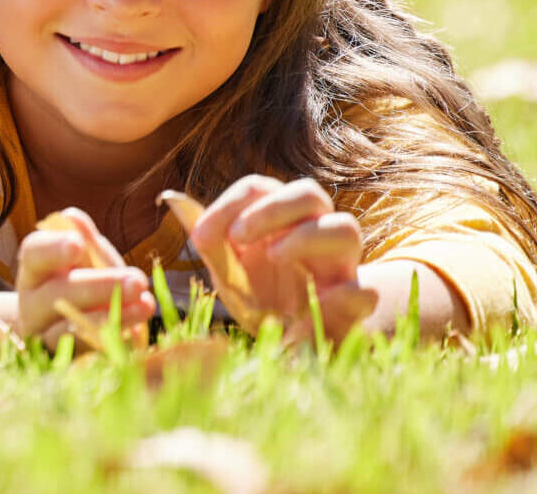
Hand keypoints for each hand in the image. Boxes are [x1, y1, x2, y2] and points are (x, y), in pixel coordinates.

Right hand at [14, 209, 153, 346]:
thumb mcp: (87, 264)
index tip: (77, 244)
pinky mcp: (63, 368)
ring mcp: (45, 340)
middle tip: (138, 280)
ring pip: (68, 331)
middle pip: (58, 293)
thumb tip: (72, 215)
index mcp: (35, 272)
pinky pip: (85, 359)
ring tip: (146, 306)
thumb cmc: (84, 289)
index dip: (53, 249)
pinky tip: (137, 335)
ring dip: (110, 318)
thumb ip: (85, 243)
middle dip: (99, 286)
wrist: (70, 341)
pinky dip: (112, 346)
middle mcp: (32, 306)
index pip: (33, 253)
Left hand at [187, 176, 377, 341]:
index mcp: (281, 220)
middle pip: (309, 193)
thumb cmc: (262, 299)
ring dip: (305, 237)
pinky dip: (338, 294)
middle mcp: (315, 233)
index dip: (230, 204)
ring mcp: (340, 266)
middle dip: (271, 210)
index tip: (199, 238)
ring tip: (272, 257)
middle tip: (238, 238)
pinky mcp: (355, 305)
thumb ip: (210, 240)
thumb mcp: (229, 272)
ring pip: (345, 228)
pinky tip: (305, 307)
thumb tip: (172, 198)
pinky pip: (363, 289)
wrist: (294, 347)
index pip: (261, 188)